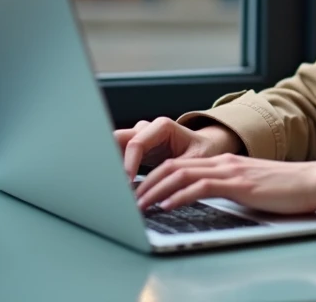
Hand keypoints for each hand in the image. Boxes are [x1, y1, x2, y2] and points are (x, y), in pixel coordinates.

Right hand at [114, 118, 241, 179]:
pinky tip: (116, 185)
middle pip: (118, 139)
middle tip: (110, 184)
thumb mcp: (196, 161)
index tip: (127, 183)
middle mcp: (147, 129)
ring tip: (110, 186)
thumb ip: (179, 171)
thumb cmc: (203, 151)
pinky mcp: (135, 149)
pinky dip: (115, 169)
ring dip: (110, 165)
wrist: (205, 146)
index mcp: (162, 126)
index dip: (128, 164)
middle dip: (111, 161)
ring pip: (114, 146)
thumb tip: (164, 189)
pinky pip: (118, 155)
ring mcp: (139, 137)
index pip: (136, 143)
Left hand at [134, 155, 315, 215]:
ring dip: (155, 190)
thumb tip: (209, 202)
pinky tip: (166, 206)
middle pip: (173, 166)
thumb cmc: (288, 189)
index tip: (137, 191)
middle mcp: (224, 161)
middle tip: (127, 199)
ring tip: (138, 205)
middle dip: (145, 182)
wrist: (315, 181)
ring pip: (181, 174)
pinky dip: (179, 196)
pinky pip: (201, 187)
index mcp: (225, 162)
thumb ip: (230, 190)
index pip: (181, 165)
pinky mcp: (239, 184)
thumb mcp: (252, 188)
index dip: (154, 176)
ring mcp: (231, 171)